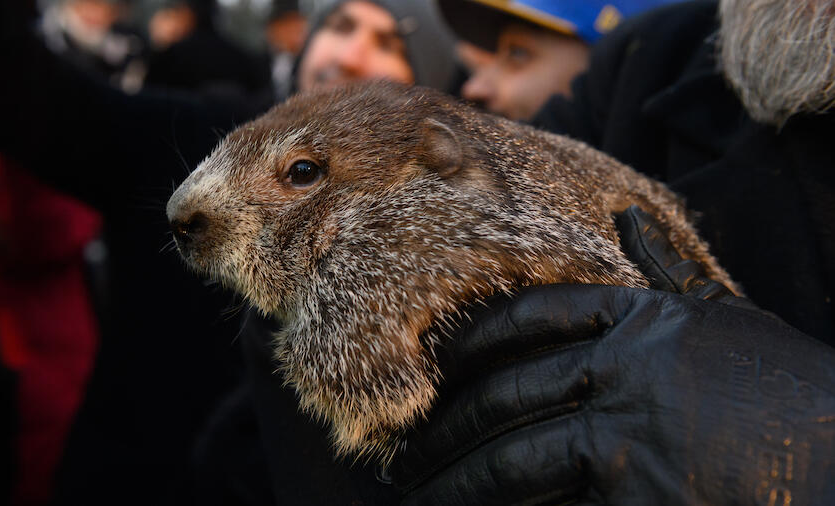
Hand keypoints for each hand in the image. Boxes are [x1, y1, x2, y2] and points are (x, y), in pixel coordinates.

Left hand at [392, 208, 834, 504]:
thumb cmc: (791, 393)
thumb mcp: (731, 318)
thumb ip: (671, 274)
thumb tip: (630, 219)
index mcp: (641, 322)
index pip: (532, 319)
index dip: (477, 341)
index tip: (442, 365)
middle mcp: (622, 371)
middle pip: (504, 397)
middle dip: (447, 430)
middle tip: (406, 455)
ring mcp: (624, 436)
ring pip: (511, 460)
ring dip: (457, 482)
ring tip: (421, 495)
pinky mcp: (632, 495)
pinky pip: (546, 505)